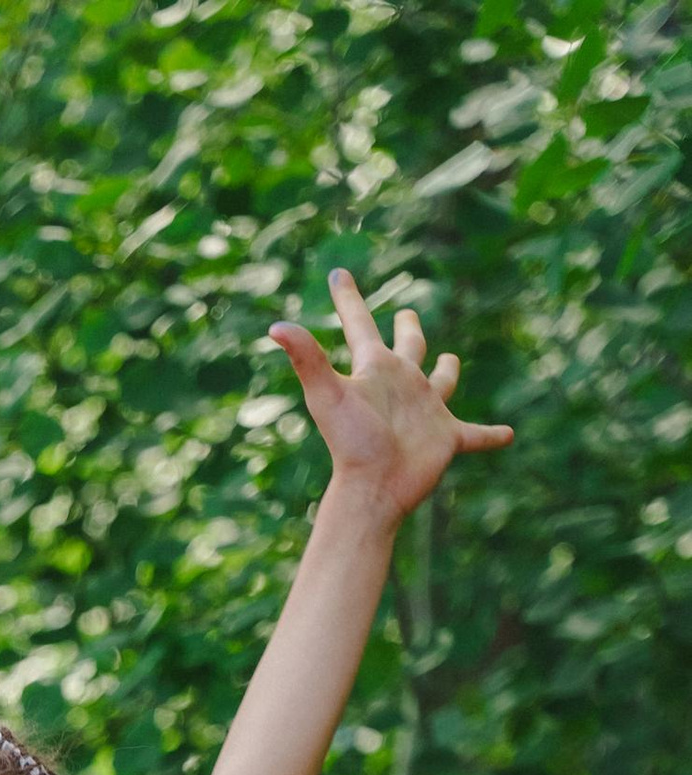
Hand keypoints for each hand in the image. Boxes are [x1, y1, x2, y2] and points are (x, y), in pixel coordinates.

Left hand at [268, 270, 510, 524]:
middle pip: (409, 346)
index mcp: (375, 370)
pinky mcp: (447, 439)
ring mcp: (426, 412)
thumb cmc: (351, 443)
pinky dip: (491, 435)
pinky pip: (475, 434)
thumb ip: (306, 358)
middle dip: (409, 328)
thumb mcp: (329, 395)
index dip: (348, 299)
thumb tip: (276, 326)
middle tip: (407, 313)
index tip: (338, 274)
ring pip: (441, 383)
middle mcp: (401, 385)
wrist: (373, 489)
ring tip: (450, 361)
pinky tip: (508, 435)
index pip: (359, 324)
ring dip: (447, 372)